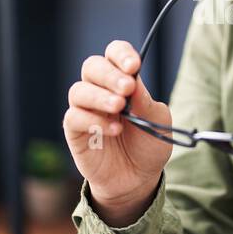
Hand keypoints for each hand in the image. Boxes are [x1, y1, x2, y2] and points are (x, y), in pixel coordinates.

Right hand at [63, 39, 171, 222]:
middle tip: (127, 88)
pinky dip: (93, 121)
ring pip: (78, 90)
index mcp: (121, 80)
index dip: (121, 54)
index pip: (114, 54)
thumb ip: (146, 102)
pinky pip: (74, 117)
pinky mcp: (74, 131)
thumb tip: (134, 82)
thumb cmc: (148, 144)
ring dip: (99, 96)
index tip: (134, 66)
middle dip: (110, 74)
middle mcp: (99, 90)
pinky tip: (113, 130)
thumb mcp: (158, 122)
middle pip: (92, 66)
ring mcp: (85, 109)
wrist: (138, 178)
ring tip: (119, 107)